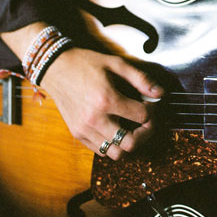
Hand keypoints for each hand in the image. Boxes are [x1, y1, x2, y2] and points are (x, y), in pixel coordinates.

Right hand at [39, 46, 163, 159]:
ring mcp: (84, 129)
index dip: (152, 109)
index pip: (142, 116)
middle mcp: (94, 119)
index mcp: (106, 100)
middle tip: (148, 121)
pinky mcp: (77, 134)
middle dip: (146, 133)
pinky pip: (100, 151)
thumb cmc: (86, 63)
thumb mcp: (117, 64)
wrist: (57, 67)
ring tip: (133, 127)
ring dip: (129, 142)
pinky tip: (117, 128)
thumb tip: (159, 93)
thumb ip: (141, 79)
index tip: (150, 103)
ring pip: (115, 153)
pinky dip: (113, 144)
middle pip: (130, 143)